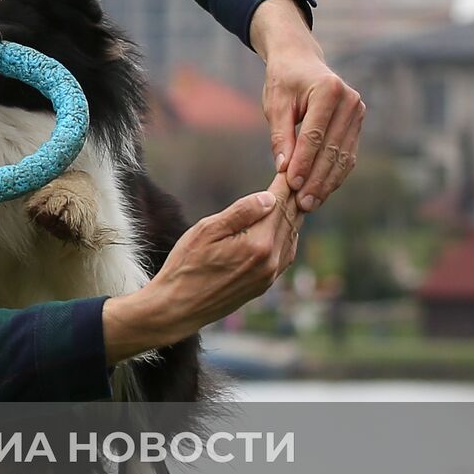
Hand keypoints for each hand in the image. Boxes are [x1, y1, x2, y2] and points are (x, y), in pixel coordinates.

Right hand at [102, 173, 302, 360]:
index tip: (286, 164)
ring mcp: (270, 275)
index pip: (278, 204)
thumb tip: (270, 197)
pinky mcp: (265, 284)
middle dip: (292, 195)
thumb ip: (240, 213)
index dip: (283, 183)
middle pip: (290, 219)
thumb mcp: (206, 231)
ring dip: (292, 214)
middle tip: (296, 174)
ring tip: (292, 195)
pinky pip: (286, 253)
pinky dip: (287, 234)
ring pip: (292, 236)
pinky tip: (281, 225)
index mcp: (258, 244)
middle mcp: (271, 261)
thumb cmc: (185, 266)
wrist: (178, 309)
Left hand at [250, 0, 364, 212]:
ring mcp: (358, 112)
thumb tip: (283, 168)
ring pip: (343, 155)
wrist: (301, 62)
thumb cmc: (284, 82)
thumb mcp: (276, 105)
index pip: (315, 135)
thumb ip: (280, 136)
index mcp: (328, 90)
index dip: (303, 162)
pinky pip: (348, 154)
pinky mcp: (358, 123)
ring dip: (328, 182)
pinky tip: (322, 191)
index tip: (290, 183)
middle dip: (317, 178)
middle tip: (302, 203)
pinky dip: (335, 174)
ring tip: (311, 203)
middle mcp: (350, 101)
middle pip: (333, 148)